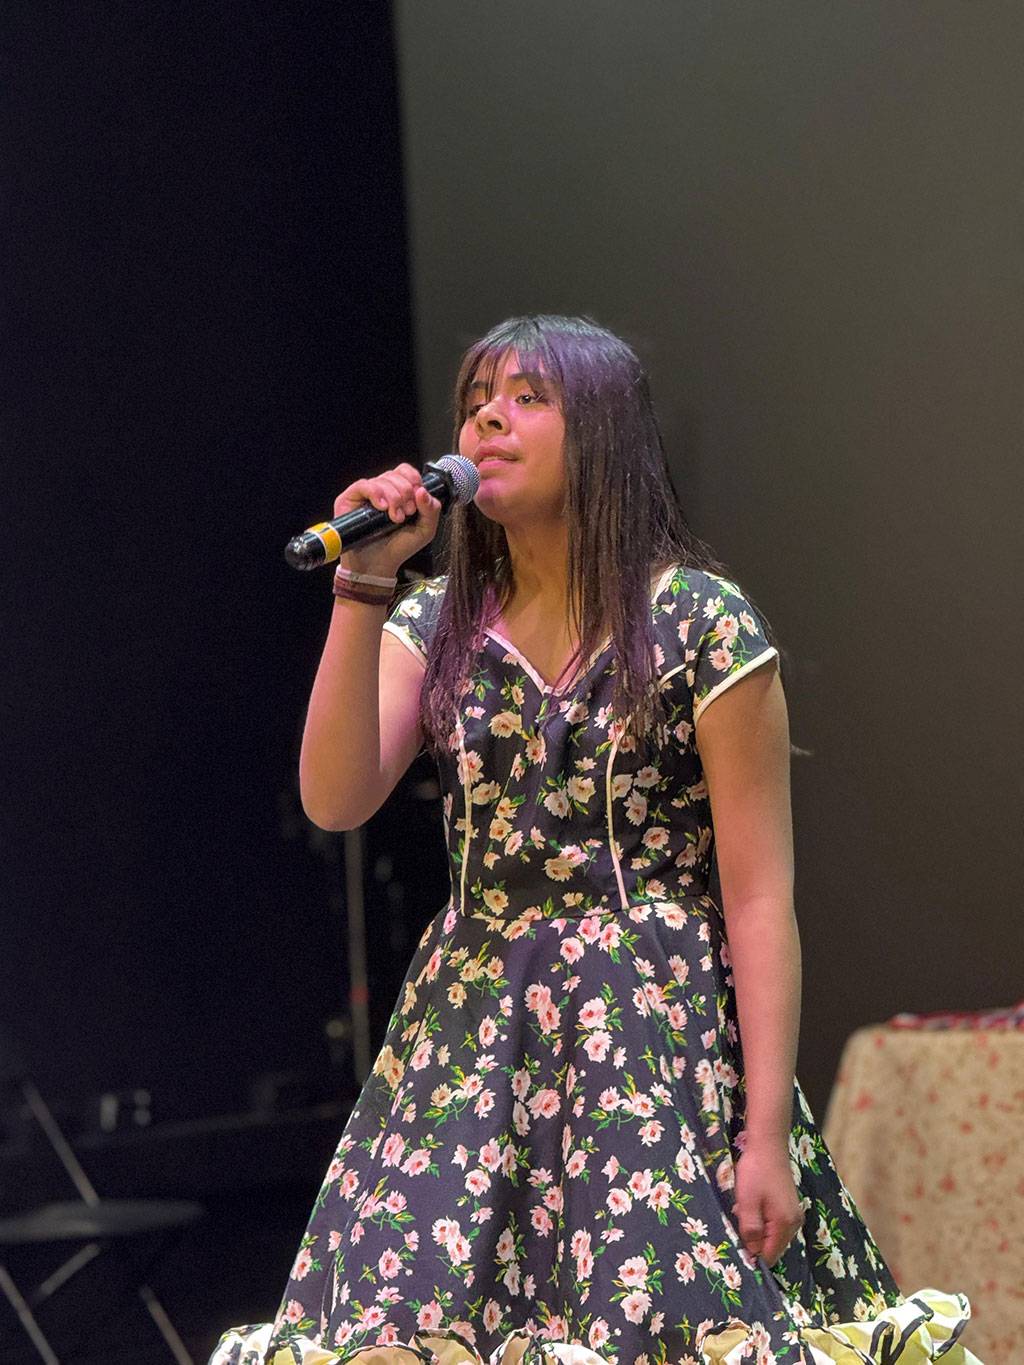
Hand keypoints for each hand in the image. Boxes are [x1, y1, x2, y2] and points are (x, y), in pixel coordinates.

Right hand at [333, 462, 442, 576]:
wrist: (378, 565)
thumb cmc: (399, 548)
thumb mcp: (425, 531)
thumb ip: (431, 510)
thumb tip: (423, 491)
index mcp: (399, 492)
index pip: (405, 471)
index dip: (414, 480)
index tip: (416, 500)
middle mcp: (382, 490)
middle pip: (396, 475)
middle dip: (405, 494)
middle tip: (406, 514)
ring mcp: (365, 494)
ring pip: (382, 480)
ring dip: (393, 497)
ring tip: (395, 518)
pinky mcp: (349, 499)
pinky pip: (363, 485)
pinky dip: (376, 493)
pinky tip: (382, 507)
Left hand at [732, 1142, 802, 1265]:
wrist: (768, 1145)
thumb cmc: (756, 1172)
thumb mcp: (747, 1202)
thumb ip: (750, 1230)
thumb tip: (752, 1255)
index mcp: (785, 1225)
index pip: (770, 1256)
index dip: (752, 1255)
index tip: (736, 1245)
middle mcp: (794, 1223)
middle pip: (772, 1246)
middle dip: (753, 1240)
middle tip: (739, 1221)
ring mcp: (793, 1214)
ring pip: (772, 1234)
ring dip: (756, 1228)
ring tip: (743, 1209)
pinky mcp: (789, 1205)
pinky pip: (774, 1223)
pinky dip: (761, 1219)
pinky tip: (751, 1204)